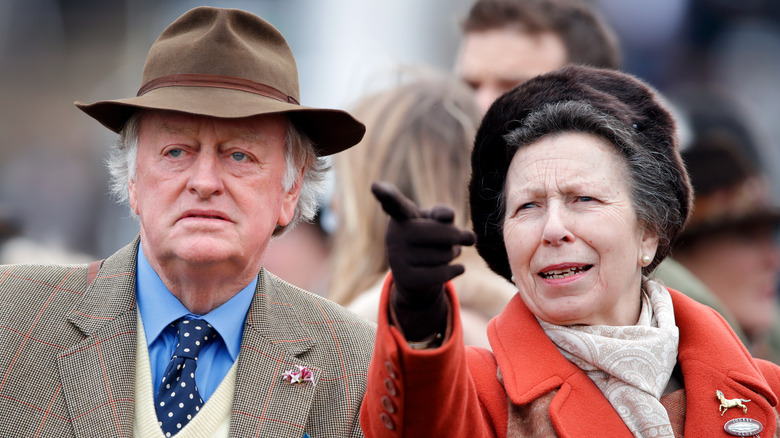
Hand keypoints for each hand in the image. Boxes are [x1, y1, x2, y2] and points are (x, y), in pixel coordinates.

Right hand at [371, 181, 474, 340]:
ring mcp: (397, 257)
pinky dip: (456, 270)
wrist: (414, 274)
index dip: (386, 194)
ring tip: (448, 252)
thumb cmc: (427, 238)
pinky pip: (442, 273)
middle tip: (461, 237)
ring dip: (455, 253)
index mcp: (401, 215)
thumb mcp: (434, 220)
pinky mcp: (405, 277)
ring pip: (445, 254)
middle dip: (457, 236)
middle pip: (443, 232)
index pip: (394, 203)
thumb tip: (448, 217)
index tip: (376, 187)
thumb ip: (443, 212)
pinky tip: (459, 268)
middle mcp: (394, 234)